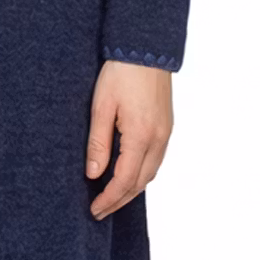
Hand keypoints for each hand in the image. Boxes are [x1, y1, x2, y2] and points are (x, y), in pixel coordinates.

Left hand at [85, 59, 172, 219]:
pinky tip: (128, 174)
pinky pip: (156, 160)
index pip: (124, 180)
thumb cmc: (121, 73)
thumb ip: (98, 142)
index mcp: (141, 136)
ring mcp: (166, 133)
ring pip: (150, 173)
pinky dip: (141, 173)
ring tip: (111, 197)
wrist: (146, 48)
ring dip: (131, 189)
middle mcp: (159, 139)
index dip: (109, 198)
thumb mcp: (101, 106)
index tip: (94, 210)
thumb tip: (93, 174)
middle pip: (140, 182)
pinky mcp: (167, 126)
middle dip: (120, 200)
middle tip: (100, 210)